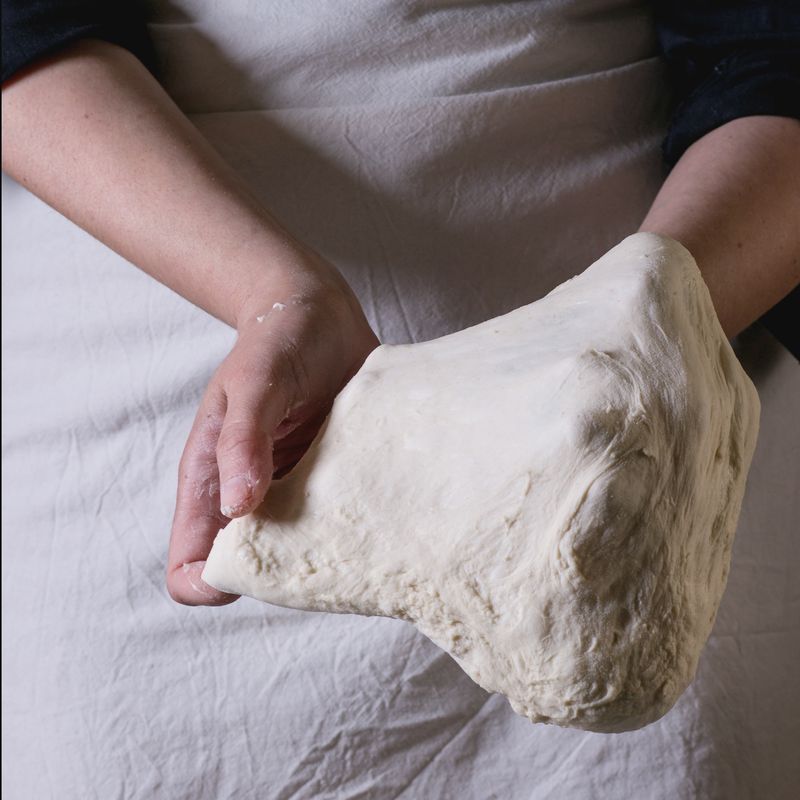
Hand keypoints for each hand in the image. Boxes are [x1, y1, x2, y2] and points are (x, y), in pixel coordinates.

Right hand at [166, 263, 378, 604]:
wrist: (319, 313)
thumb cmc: (275, 341)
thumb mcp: (254, 381)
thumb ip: (242, 438)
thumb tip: (238, 506)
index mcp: (212, 483)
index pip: (190, 567)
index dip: (210, 584)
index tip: (258, 572)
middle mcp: (252, 499)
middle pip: (254, 574)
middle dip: (284, 580)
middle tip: (329, 553)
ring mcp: (296, 493)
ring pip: (304, 556)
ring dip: (330, 556)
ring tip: (365, 532)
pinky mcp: (335, 481)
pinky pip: (344, 526)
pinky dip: (362, 530)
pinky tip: (386, 510)